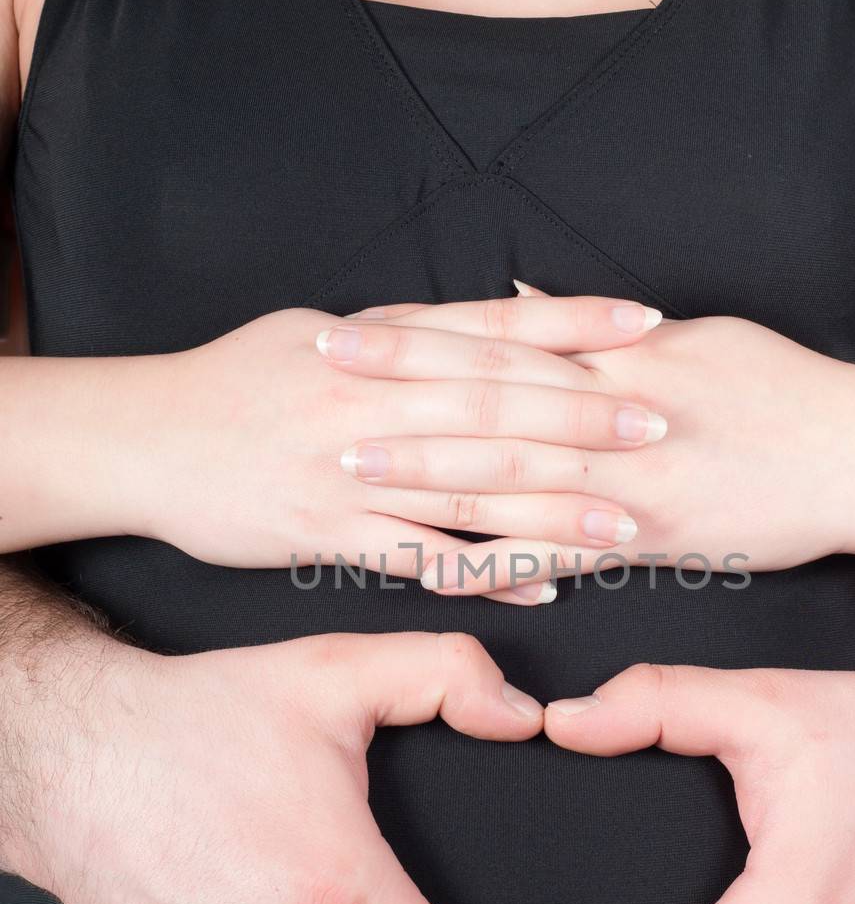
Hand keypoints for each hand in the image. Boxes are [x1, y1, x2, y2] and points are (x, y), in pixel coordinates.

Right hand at [124, 299, 663, 604]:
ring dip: (554, 508)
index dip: (571, 324)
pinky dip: (488, 572)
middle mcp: (367, 401)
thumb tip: (479, 319)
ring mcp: (348, 471)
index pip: (489, 326)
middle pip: (494, 406)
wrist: (144, 438)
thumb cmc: (235, 381)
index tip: (646, 323)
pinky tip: (547, 584)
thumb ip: (398, 333)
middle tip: (661, 427)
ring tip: (628, 522)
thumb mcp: (312, 333)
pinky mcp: (326, 534)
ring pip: (469, 490)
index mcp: (370, 341)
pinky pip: (421, 558)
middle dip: (584, 418)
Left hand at [346, 297, 854, 595]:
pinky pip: (557, 557)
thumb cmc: (777, 388)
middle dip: (397, 390)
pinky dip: (494, 564)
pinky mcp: (650, 542)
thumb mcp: (691, 334)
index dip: (418, 332)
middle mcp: (613, 413)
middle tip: (319, 380)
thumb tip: (516, 297)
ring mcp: (628, 481)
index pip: (498, 337)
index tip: (350, 323)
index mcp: (617, 355)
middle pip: (485, 398)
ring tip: (349, 467)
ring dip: (424, 474)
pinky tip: (435, 569)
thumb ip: (594, 326)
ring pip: (508, 478)